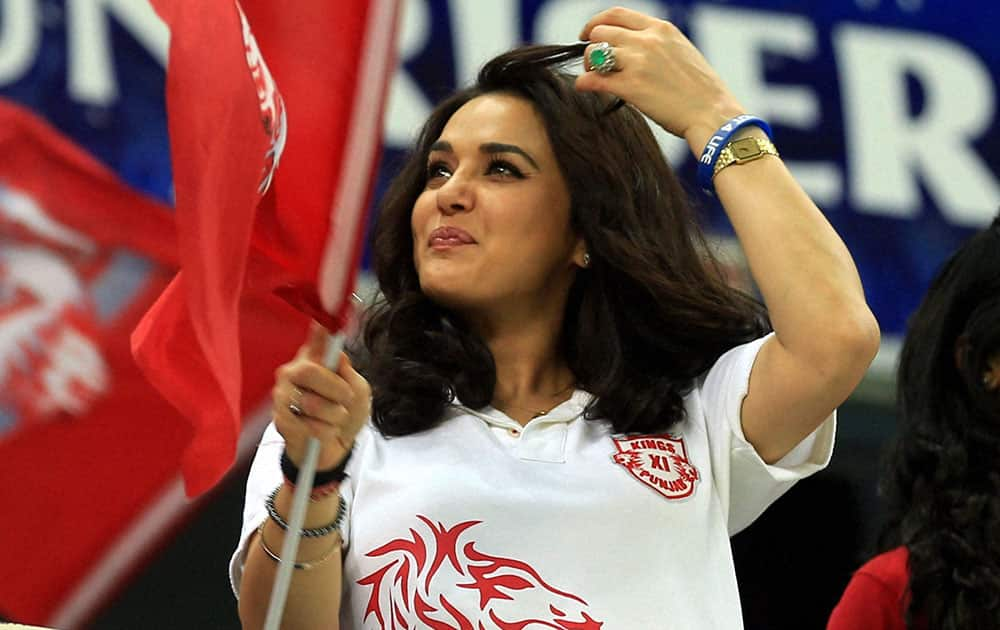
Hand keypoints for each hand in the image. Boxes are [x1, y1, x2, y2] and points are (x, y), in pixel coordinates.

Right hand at [271, 321, 370, 470]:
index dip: (319, 330)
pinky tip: (322, 431)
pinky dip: (324, 432)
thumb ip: (349, 373)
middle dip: (335, 388)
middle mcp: (294, 372)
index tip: (324, 321)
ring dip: (334, 416)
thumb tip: (338, 355)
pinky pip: (307, 425)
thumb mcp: (358, 392)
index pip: (315, 339)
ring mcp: (283, 395)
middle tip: (346, 398)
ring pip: (311, 403)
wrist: (335, 448)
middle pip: (309, 371)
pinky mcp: (280, 419)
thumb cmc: (346, 414)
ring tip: (335, 419)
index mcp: (315, 359)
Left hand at [576, 7, 745, 153]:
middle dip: (591, 46)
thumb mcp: (682, 51)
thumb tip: (633, 49)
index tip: (589, 34)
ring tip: (593, 77)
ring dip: (588, 65)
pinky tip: (584, 88)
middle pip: (601, 32)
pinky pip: (593, 80)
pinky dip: (583, 83)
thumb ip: (657, 45)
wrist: (713, 113)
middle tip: (592, 64)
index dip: (597, 22)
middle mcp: (648, 41)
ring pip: (593, 53)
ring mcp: (638, 63)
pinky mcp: (631, 87)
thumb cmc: (702, 91)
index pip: (617, 14)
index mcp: (661, 29)